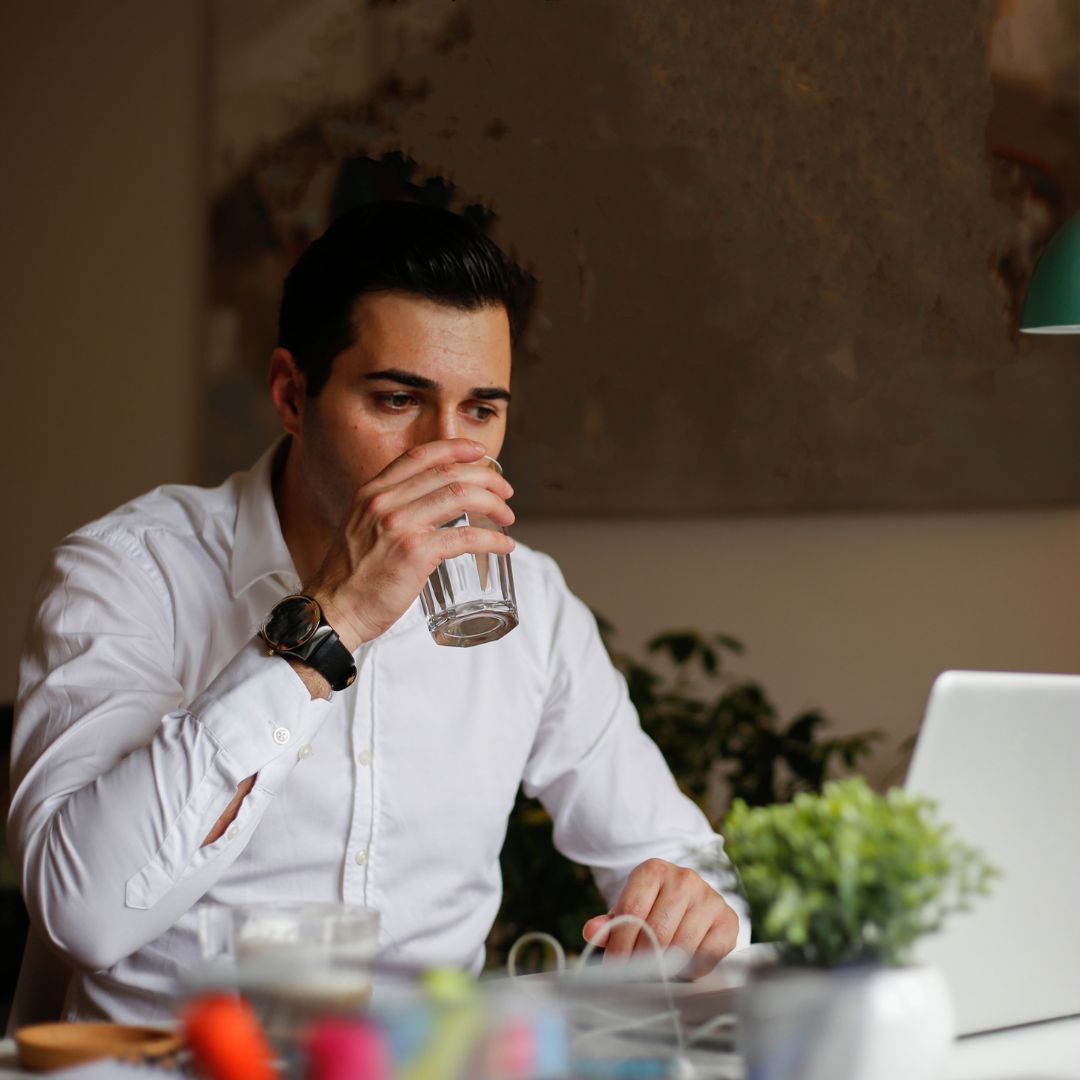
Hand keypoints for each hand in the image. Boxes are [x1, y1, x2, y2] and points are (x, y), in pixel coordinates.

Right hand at [305, 439, 514, 650]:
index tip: (479, 452)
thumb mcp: (360, 526)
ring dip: (493, 505)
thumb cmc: (349, 576)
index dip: (455, 448)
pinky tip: (503, 544)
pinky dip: (492, 539)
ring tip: (507, 516)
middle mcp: (385, 502)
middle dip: (486, 479)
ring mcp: (400, 526)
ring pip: (461, 497)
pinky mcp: (415, 553)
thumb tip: (424, 505)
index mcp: (372, 491)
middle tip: (505, 492)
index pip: (420, 455)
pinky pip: (466, 538)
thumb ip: (388, 511)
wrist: (333, 609)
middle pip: (448, 473)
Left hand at [582, 859, 739, 980]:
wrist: (692, 900)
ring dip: (665, 967)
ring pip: (681, 946)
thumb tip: (591, 931)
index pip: (632, 911)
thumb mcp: (630, 906)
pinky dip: (690, 970)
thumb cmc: (655, 906)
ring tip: (655, 972)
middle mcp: (684, 879)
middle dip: (641, 959)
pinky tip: (680, 967)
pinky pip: (705, 956)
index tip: (613, 965)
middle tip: (633, 975)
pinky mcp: (728, 920)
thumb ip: (611, 921)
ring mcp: (709, 898)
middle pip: (657, 931)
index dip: (620, 944)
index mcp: (654, 870)